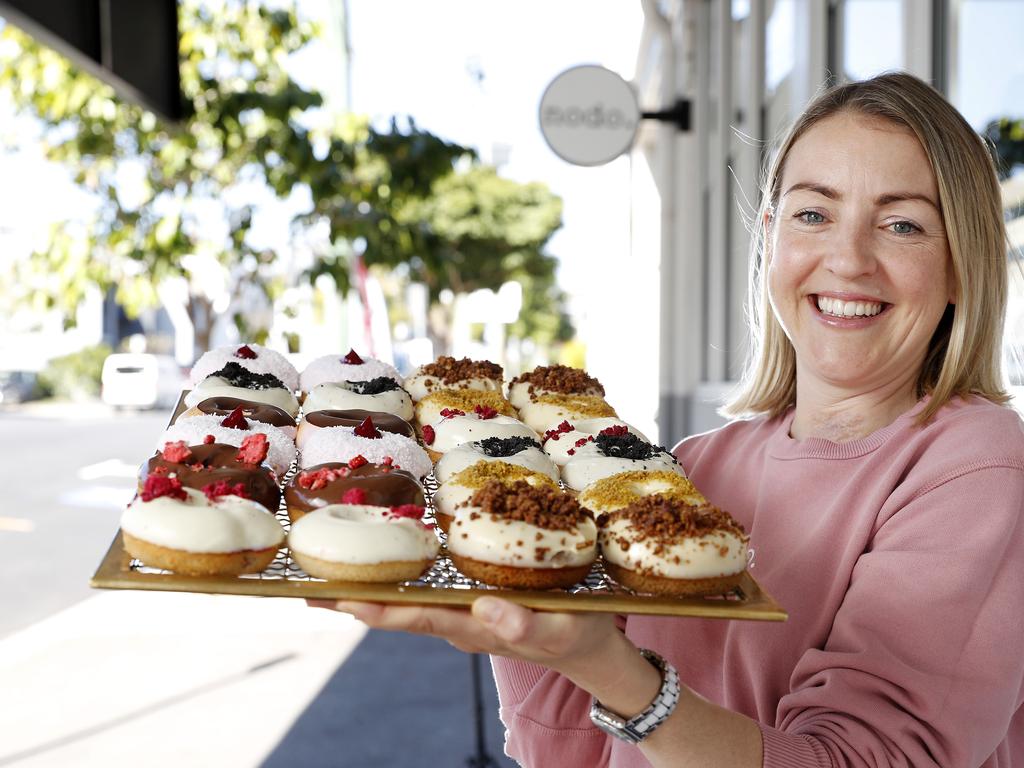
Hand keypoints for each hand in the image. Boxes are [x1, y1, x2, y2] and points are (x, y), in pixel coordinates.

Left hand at [307, 597, 624, 682]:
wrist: (590, 650)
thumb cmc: (578, 634)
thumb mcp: (561, 628)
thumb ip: (525, 623)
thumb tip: (484, 609)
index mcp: (473, 628)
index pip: (412, 617)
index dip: (373, 607)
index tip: (334, 596)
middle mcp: (459, 622)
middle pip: (398, 610)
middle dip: (355, 597)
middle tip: (308, 583)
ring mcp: (464, 615)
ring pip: (410, 601)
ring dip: (375, 587)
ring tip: (336, 567)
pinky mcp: (475, 605)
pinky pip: (430, 592)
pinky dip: (405, 579)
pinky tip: (394, 560)